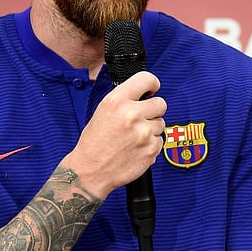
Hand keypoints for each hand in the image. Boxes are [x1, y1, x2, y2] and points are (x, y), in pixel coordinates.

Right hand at [63, 71, 165, 197]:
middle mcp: (131, 114)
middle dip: (153, 111)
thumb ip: (125, 100)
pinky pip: (160, 140)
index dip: (153, 84)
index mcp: (116, 101)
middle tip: (141, 119)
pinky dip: (151, 145)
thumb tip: (145, 93)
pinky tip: (135, 149)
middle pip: (161, 103)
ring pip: (161, 123)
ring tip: (132, 138)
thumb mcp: (103, 111)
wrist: (90, 171)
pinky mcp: (151, 148)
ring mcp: (143, 132)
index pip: (146, 79)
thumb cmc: (95, 142)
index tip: (152, 90)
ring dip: (151, 130)